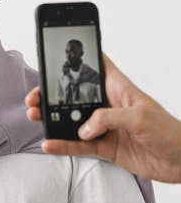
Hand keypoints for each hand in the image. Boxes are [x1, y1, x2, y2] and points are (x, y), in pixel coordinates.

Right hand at [25, 54, 180, 183]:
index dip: (80, 57)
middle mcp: (109, 106)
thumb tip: (84, 127)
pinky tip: (50, 143)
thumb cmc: (170, 132)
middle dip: (53, 94)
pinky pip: (78, 145)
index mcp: (120, 88)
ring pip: (72, 120)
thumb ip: (108, 118)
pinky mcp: (106, 147)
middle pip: (75, 95)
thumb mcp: (140, 116)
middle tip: (35, 97)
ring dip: (53, 119)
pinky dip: (63, 144)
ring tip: (36, 117)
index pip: (97, 65)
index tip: (57, 54)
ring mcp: (105, 127)